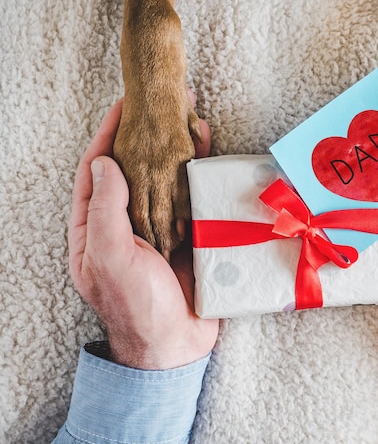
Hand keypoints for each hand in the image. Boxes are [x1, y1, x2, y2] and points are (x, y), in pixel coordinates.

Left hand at [68, 94, 217, 369]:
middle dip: (148, 133)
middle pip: (135, 166)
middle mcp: (127, 220)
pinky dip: (202, 175)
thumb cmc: (134, 306)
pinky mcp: (189, 234)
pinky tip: (211, 154)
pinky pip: (193, 198)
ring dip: (179, 148)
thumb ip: (106, 210)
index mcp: (96, 225)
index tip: (123, 105)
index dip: (108, 134)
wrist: (173, 344)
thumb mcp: (111, 258)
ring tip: (193, 118)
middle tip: (164, 102)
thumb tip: (107, 162)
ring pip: (167, 178)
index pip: (98, 169)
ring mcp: (159, 225)